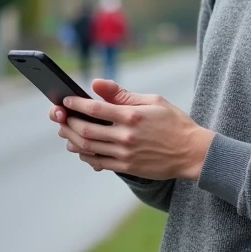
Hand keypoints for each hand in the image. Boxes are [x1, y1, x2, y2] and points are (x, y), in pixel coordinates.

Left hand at [48, 78, 213, 180]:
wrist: (192, 152)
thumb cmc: (173, 122)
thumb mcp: (153, 101)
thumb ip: (122, 93)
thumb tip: (95, 84)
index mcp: (132, 115)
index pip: (95, 108)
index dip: (75, 104)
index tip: (65, 100)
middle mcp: (126, 135)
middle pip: (85, 129)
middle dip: (67, 122)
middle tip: (58, 116)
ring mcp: (125, 154)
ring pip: (88, 147)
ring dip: (71, 139)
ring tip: (64, 132)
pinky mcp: (128, 167)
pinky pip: (99, 162)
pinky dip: (85, 155)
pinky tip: (79, 149)